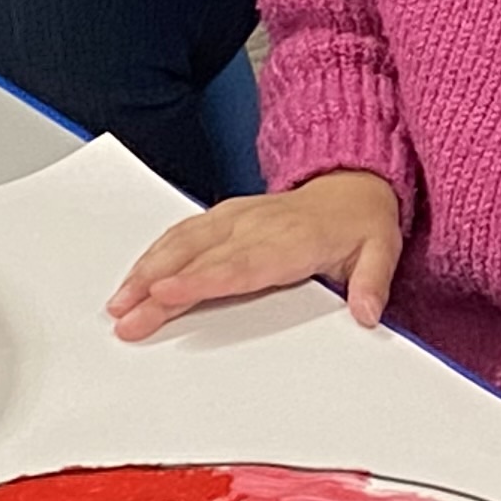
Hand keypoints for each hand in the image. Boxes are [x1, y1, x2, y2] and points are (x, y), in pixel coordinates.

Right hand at [108, 172, 403, 337]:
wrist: (353, 184)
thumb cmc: (361, 225)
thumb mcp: (382, 251)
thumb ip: (373, 283)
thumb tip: (367, 313)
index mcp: (292, 241)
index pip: (239, 266)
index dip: (201, 280)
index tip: (167, 295)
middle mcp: (256, 226)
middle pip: (198, 260)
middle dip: (157, 287)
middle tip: (125, 316)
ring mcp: (236, 218)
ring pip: (183, 243)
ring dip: (146, 270)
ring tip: (118, 302)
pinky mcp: (224, 216)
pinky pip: (184, 232)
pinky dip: (155, 254)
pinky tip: (134, 277)